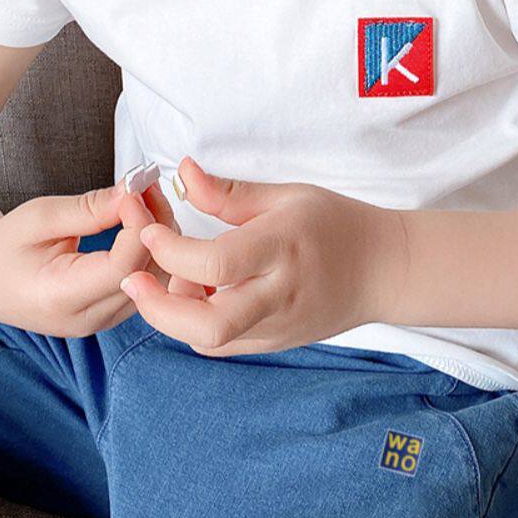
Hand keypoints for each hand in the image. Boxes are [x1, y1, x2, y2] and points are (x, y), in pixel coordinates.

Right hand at [0, 174, 202, 336]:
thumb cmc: (4, 245)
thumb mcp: (39, 217)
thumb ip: (89, 209)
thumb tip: (134, 193)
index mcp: (60, 298)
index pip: (123, 267)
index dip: (139, 226)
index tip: (134, 191)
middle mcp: (86, 319)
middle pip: (148, 277)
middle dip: (156, 227)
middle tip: (147, 186)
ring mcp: (100, 323)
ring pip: (155, 283)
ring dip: (158, 238)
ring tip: (144, 199)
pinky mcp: (109, 315)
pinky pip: (147, 284)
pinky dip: (150, 251)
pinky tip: (141, 222)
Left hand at [117, 155, 407, 355]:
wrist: (384, 271)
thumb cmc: (336, 224)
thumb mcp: (286, 196)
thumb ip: (227, 192)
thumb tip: (182, 173)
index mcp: (282, 248)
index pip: (216, 263)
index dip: (171, 251)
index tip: (149, 232)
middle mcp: (279, 294)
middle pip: (208, 324)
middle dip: (157, 308)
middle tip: (134, 280)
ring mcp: (277, 326)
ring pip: (208, 340)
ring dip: (174, 317)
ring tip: (174, 282)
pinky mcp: (274, 343)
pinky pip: (220, 345)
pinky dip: (194, 326)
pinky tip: (197, 297)